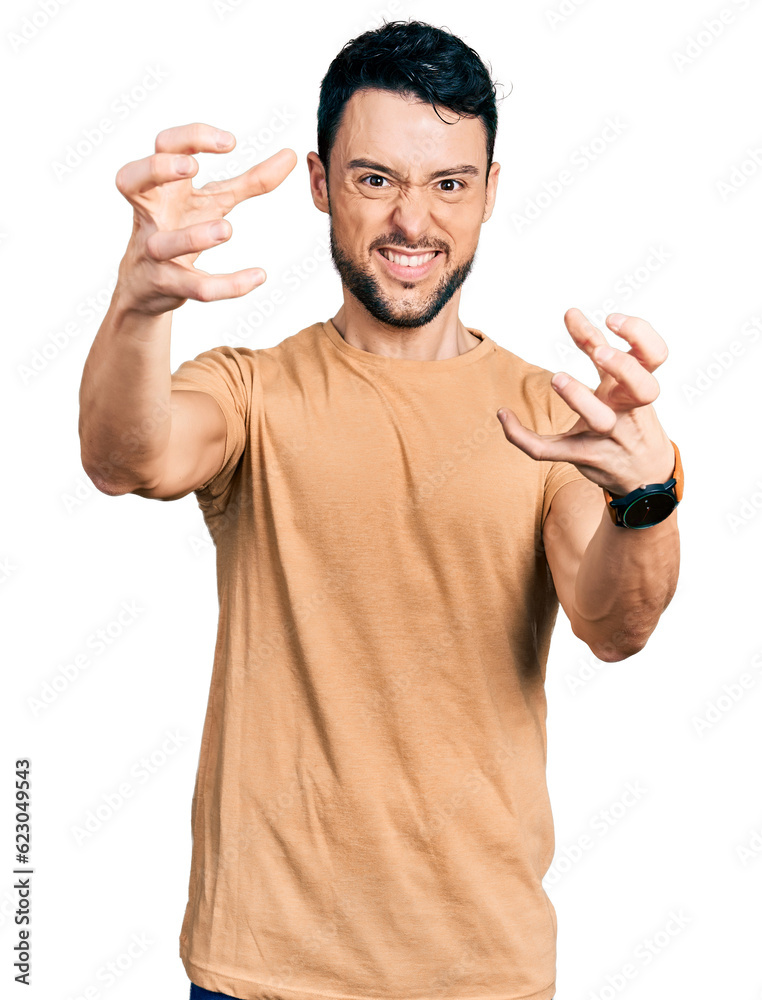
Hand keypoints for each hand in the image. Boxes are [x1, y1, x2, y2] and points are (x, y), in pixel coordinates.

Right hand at [114, 122, 296, 315]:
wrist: (147, 285)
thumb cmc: (179, 228)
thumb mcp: (214, 201)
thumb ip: (251, 180)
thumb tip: (290, 155)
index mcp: (162, 186)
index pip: (164, 146)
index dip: (190, 137)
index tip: (230, 143)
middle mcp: (151, 214)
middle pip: (131, 179)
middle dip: (158, 169)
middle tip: (191, 167)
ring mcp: (154, 251)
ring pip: (164, 243)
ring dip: (194, 236)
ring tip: (227, 229)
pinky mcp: (168, 285)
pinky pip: (196, 287)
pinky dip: (228, 285)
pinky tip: (259, 276)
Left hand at [496, 309, 675, 495]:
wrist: (646, 476)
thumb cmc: (630, 419)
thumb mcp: (622, 385)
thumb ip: (599, 350)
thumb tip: (571, 313)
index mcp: (638, 389)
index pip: (650, 356)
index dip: (638, 333)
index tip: (611, 317)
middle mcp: (628, 410)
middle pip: (640, 387)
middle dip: (622, 367)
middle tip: (599, 351)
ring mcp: (608, 436)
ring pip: (598, 419)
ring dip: (579, 397)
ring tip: (557, 377)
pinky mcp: (584, 457)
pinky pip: (550, 450)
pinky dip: (522, 436)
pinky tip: (503, 415)